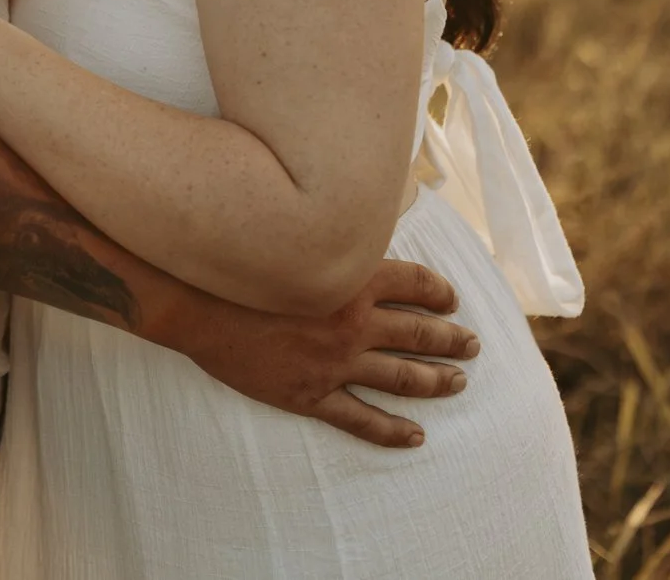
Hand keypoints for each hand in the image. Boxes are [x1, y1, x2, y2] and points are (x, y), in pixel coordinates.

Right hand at [165, 260, 481, 448]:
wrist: (196, 303)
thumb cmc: (242, 264)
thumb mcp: (297, 242)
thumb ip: (332, 244)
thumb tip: (356, 232)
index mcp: (353, 280)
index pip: (416, 284)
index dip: (440, 292)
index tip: (453, 299)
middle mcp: (353, 323)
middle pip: (418, 333)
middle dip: (451, 340)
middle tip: (473, 345)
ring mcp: (334, 363)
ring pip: (400, 378)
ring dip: (435, 381)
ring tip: (458, 382)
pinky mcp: (311, 395)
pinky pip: (362, 419)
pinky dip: (392, 430)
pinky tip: (416, 436)